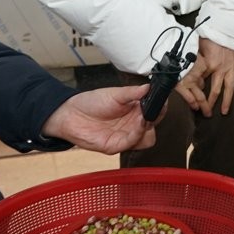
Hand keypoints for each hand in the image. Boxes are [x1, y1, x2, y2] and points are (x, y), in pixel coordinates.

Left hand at [41, 84, 155, 153]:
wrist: (71, 114)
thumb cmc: (92, 102)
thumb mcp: (115, 94)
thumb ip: (133, 92)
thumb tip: (149, 87)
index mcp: (136, 111)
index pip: (156, 112)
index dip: (161, 107)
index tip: (162, 100)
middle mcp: (133, 125)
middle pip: (154, 127)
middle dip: (156, 119)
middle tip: (154, 109)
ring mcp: (125, 136)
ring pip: (147, 139)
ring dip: (148, 129)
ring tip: (145, 117)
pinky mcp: (115, 146)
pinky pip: (132, 143)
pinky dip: (138, 134)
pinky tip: (138, 123)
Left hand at [176, 37, 233, 116]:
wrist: (230, 25)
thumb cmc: (214, 32)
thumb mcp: (200, 44)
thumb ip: (196, 54)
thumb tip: (187, 60)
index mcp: (210, 64)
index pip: (201, 81)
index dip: (197, 90)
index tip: (193, 99)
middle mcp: (222, 69)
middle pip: (215, 90)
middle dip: (211, 102)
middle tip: (207, 113)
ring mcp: (233, 67)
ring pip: (230, 88)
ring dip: (227, 100)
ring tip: (225, 111)